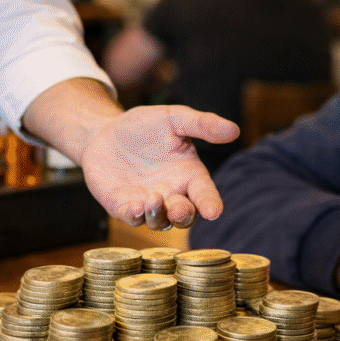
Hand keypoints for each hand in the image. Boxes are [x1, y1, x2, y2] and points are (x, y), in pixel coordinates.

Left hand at [80, 104, 238, 228]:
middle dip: (183, 216)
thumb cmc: (145, 127)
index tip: (214, 212)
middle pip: (184, 216)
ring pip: (159, 222)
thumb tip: (234, 130)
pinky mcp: (123, 207)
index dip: (211, 203)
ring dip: (158, 215)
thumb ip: (202, 125)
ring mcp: (147, 204)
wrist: (105, 132)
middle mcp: (172, 194)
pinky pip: (131, 217)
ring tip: (152, 200)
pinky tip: (135, 207)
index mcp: (189, 175)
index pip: (205, 194)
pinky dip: (134, 216)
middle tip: (179, 209)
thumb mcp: (174, 119)